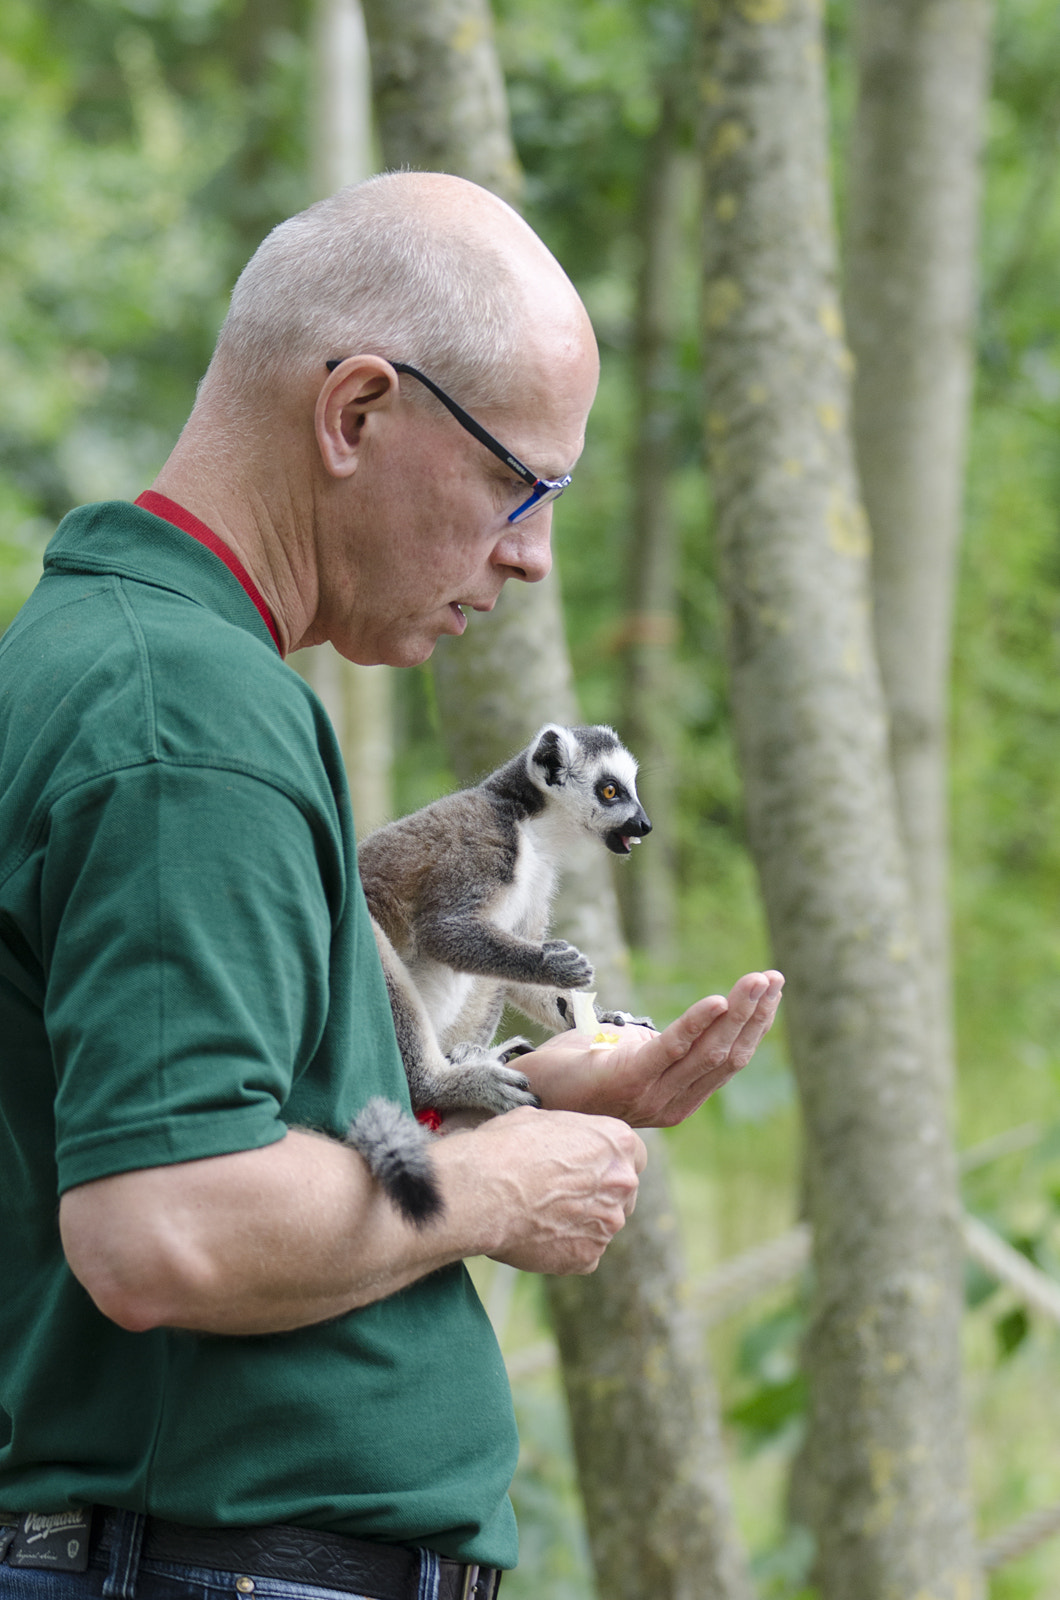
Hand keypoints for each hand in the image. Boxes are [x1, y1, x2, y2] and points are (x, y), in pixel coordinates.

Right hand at [446, 1106, 645, 1274]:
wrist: (482, 1192)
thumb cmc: (504, 1147)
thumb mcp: (537, 1118)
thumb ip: (564, 1132)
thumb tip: (556, 1136)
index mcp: (617, 1141)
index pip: (633, 1153)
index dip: (609, 1160)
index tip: (589, 1165)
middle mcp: (623, 1183)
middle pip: (621, 1192)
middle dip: (598, 1193)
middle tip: (560, 1193)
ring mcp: (608, 1224)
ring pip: (601, 1225)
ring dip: (580, 1222)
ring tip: (539, 1214)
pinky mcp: (588, 1257)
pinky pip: (583, 1253)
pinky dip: (564, 1248)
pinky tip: (535, 1235)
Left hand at [519, 969, 784, 1126]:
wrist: (529, 1091)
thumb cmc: (575, 1069)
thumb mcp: (627, 1052)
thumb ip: (659, 1043)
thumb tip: (683, 1021)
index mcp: (677, 1099)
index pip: (729, 1060)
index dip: (754, 1026)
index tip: (770, 993)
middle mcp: (672, 1104)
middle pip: (728, 1054)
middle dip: (755, 1014)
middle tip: (774, 979)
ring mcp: (652, 1096)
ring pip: (709, 1051)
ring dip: (738, 1011)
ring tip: (758, 981)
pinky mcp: (630, 1079)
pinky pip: (673, 1048)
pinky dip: (698, 1023)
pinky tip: (719, 1001)